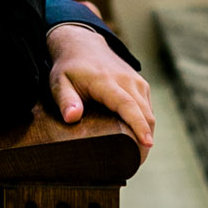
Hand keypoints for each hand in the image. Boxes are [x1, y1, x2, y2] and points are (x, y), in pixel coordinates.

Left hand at [47, 25, 155, 157]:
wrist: (82, 44)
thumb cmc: (69, 67)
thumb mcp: (59, 82)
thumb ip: (65, 100)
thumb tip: (72, 118)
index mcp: (106, 81)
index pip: (127, 106)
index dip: (138, 126)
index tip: (146, 145)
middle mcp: (126, 80)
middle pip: (144, 113)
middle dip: (144, 140)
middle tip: (135, 164)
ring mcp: (136, 81)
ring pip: (149, 112)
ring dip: (147, 133)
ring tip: (136, 156)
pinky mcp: (140, 85)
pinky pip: (148, 108)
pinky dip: (146, 124)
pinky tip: (138, 139)